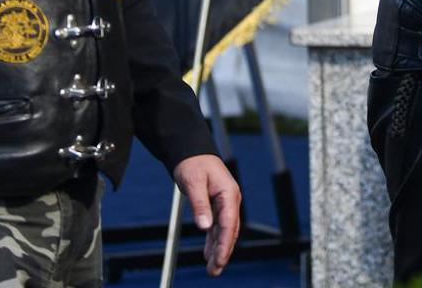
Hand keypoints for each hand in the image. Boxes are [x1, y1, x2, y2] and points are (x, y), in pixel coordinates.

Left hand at [173, 153, 240, 274]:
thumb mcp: (194, 183)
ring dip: (218, 249)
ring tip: (212, 269)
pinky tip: (208, 253)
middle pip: (229, 231)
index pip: (229, 223)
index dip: (224, 244)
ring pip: (224, 231)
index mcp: (229, 193)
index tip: (218, 259)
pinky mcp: (216, 206)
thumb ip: (200, 205)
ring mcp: (224, 203)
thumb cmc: (193, 163)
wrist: (191, 151)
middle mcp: (230, 200)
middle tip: (214, 270)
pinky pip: (217, 227)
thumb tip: (205, 227)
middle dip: (223, 252)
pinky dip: (213, 241)